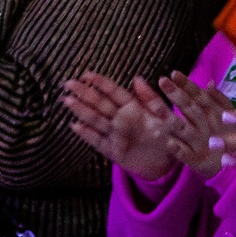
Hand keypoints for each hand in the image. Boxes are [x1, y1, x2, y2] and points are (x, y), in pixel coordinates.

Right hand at [61, 71, 178, 183]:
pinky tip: (76, 126)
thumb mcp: (163, 115)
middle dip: (84, 93)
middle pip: (100, 103)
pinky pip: (98, 141)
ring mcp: (115, 134)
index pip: (114, 91)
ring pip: (96, 120)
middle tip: (68, 84)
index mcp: (132, 107)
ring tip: (68, 101)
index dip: (100, 83)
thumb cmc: (167, 135)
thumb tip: (137, 78)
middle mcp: (121, 118)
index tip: (86, 74)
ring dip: (82, 111)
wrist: (167, 162)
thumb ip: (150, 98)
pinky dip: (87, 134)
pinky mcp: (113, 150)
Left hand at [153, 72, 230, 177]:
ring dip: (171, 118)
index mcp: (215, 114)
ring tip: (156, 107)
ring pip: (184, 129)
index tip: (173, 73)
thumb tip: (209, 82)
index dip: (187, 85)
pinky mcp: (197, 160)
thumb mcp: (231, 116)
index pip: (199, 96)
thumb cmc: (233, 136)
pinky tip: (168, 143)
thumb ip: (219, 99)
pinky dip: (178, 149)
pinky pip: (186, 155)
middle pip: (191, 109)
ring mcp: (201, 143)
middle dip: (177, 95)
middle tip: (162, 81)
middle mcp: (207, 126)